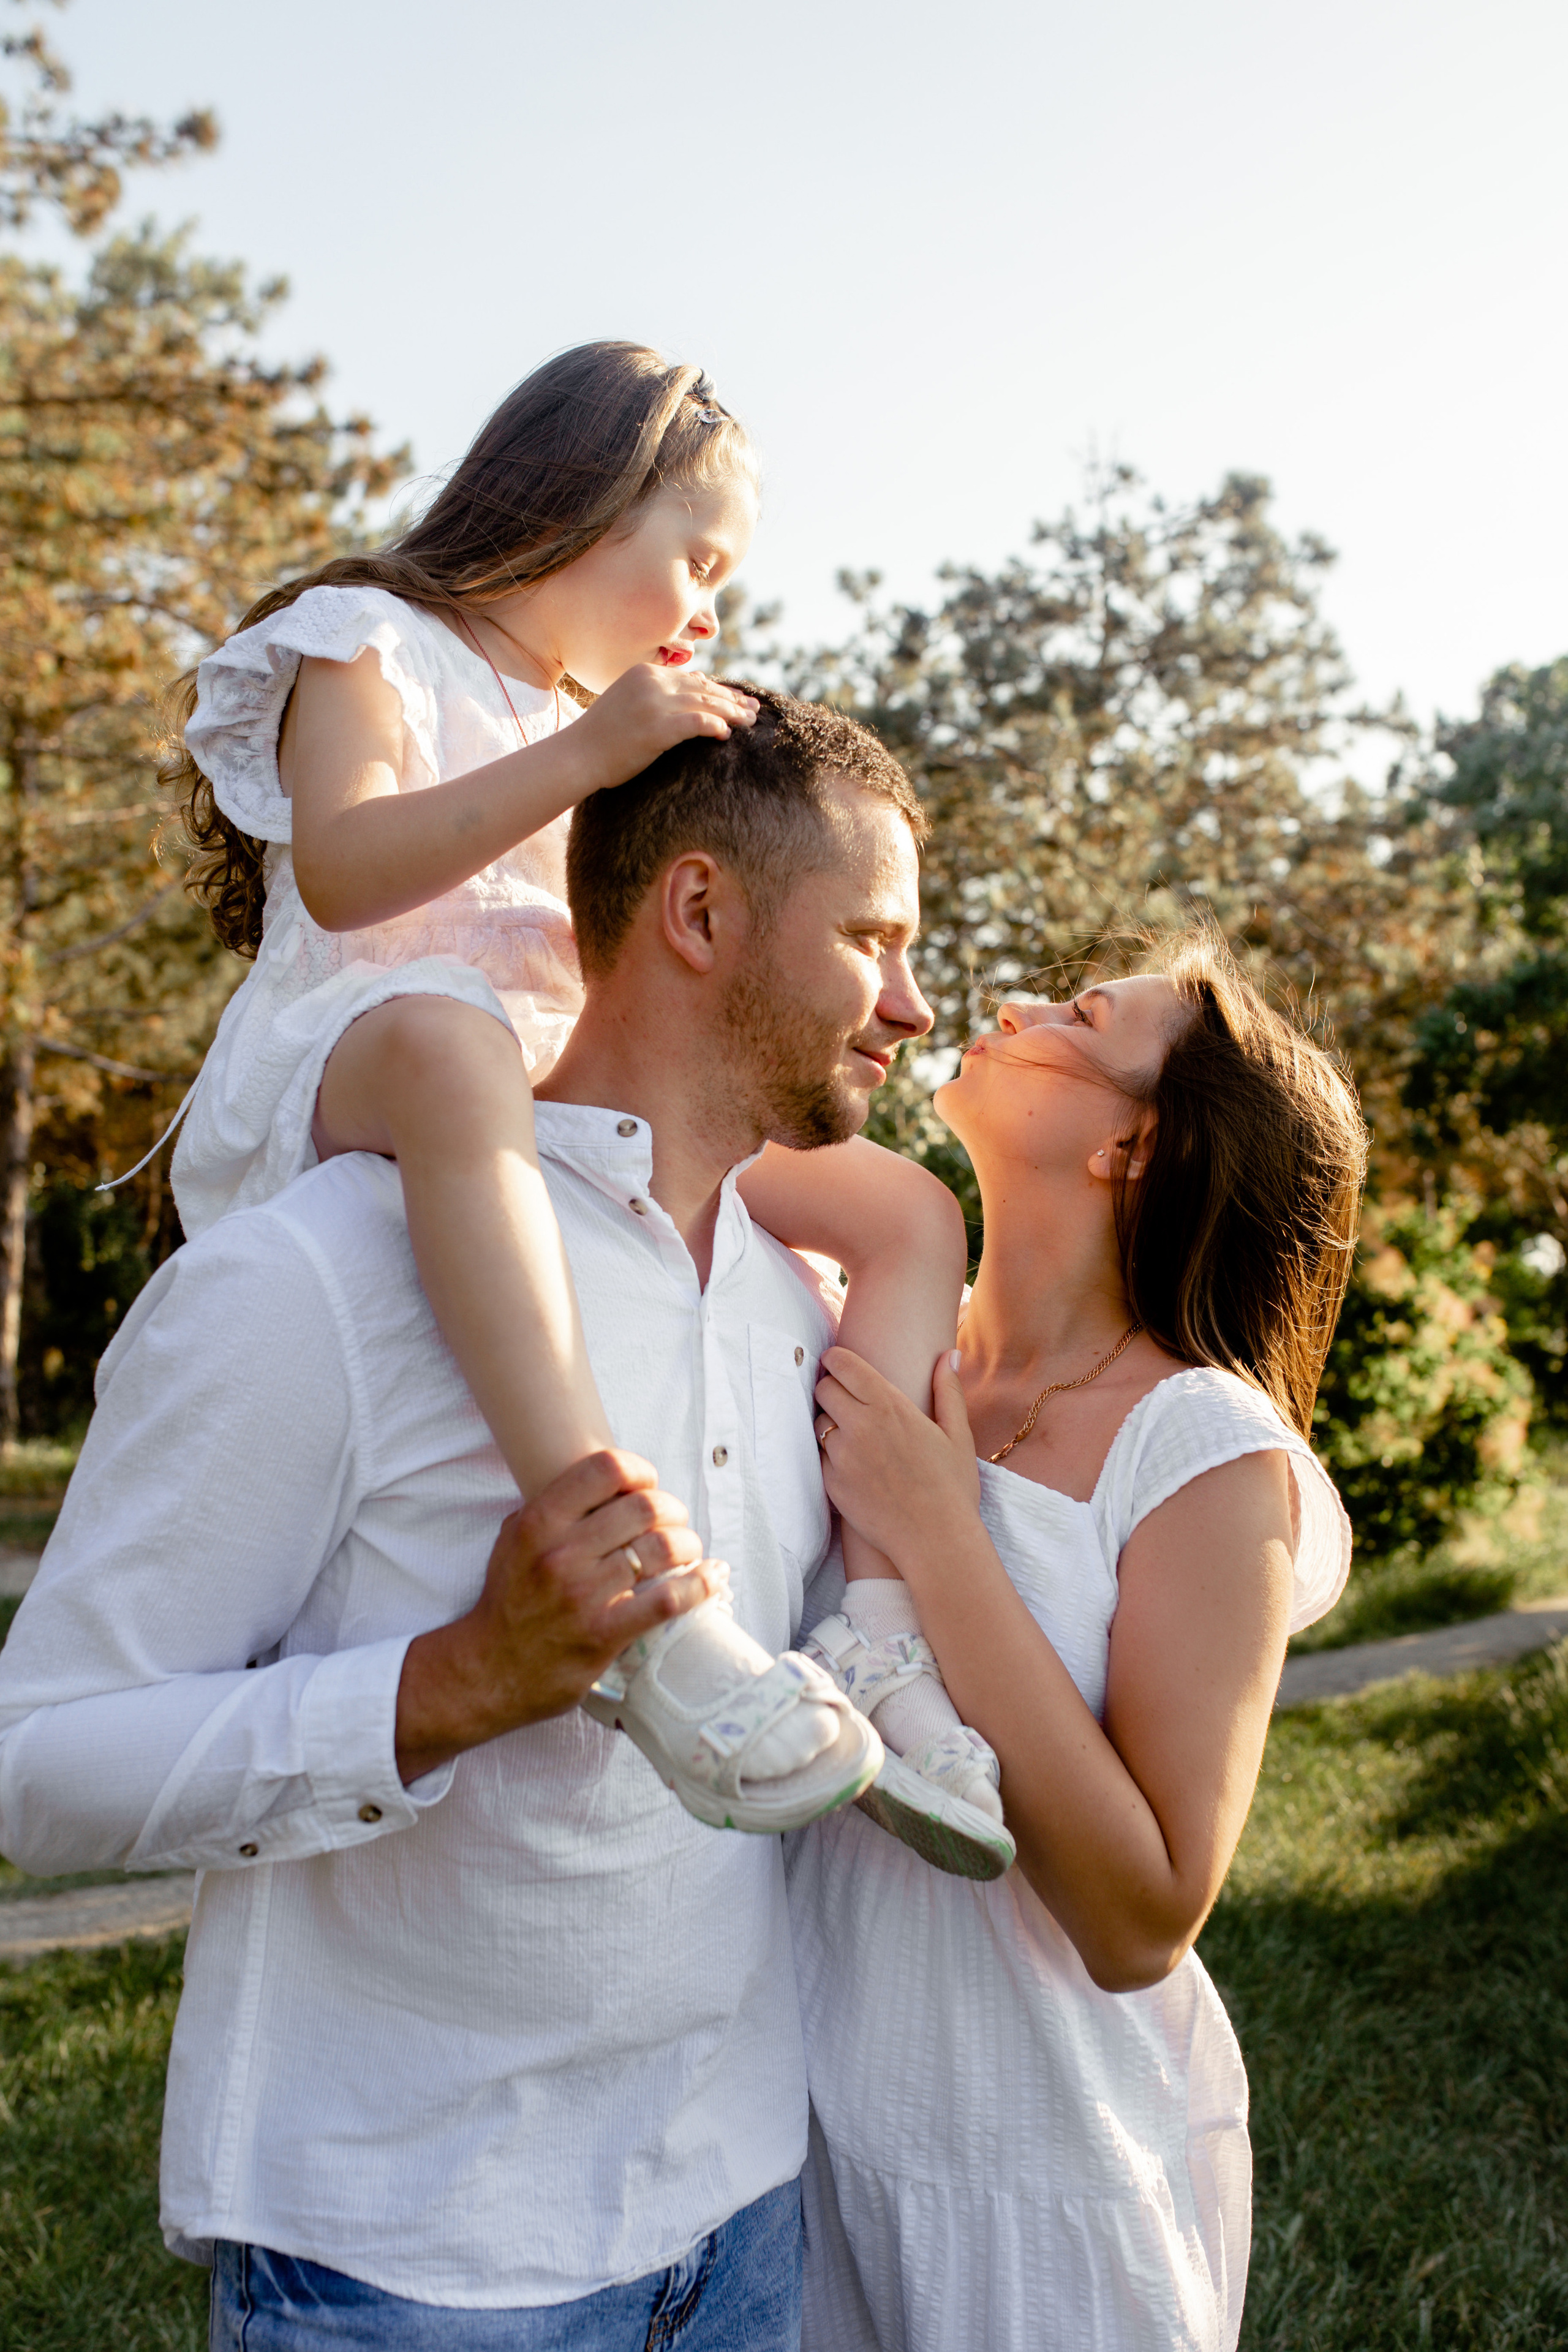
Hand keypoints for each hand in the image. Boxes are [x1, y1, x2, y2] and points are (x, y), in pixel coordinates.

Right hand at [395, 1448, 714, 1781]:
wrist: (488, 1670)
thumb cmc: (508, 1601)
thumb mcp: (514, 1539)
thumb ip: (554, 1508)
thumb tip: (607, 1483)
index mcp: (539, 1523)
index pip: (605, 1469)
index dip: (639, 1470)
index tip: (647, 1483)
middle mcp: (561, 1554)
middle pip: (644, 1507)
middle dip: (672, 1509)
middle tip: (673, 1521)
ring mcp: (584, 1595)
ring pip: (662, 1548)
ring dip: (688, 1544)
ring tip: (688, 1550)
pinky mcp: (604, 1633)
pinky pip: (667, 1600)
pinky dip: (700, 1585)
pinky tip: (712, 1578)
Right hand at [572, 663, 757, 789]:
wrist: (577, 755)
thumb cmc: (602, 737)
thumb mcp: (628, 702)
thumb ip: (656, 694)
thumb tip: (691, 692)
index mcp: (646, 673)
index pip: (693, 679)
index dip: (720, 690)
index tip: (740, 699)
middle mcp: (652, 682)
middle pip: (704, 689)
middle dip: (732, 700)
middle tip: (754, 710)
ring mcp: (655, 703)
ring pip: (706, 704)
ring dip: (732, 714)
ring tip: (750, 723)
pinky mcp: (657, 727)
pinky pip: (697, 723)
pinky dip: (715, 727)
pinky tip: (727, 735)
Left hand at [813, 1347, 980, 1569]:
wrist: (935, 1540)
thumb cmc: (952, 1487)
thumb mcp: (958, 1435)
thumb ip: (948, 1391)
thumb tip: (950, 1355)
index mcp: (889, 1406)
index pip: (843, 1365)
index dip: (836, 1359)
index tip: (838, 1362)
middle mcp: (859, 1426)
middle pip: (823, 1389)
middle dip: (831, 1387)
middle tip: (845, 1396)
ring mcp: (841, 1456)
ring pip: (818, 1423)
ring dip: (829, 1422)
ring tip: (852, 1433)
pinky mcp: (831, 1483)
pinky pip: (819, 1456)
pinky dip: (830, 1455)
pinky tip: (852, 1464)